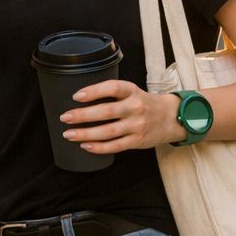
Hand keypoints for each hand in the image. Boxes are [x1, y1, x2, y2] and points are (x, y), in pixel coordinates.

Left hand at [60, 80, 181, 154]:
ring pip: (108, 131)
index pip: (113, 88)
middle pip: (107, 111)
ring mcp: (137, 126)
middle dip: (83, 115)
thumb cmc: (144, 104)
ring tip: (69, 134)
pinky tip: (85, 145)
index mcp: (132, 91)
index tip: (77, 96)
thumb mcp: (132, 92)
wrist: (170, 118)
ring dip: (86, 133)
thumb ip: (112, 94)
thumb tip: (81, 99)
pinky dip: (99, 147)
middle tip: (65, 117)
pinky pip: (115, 146)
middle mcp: (135, 107)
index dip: (94, 91)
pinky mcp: (137, 141)